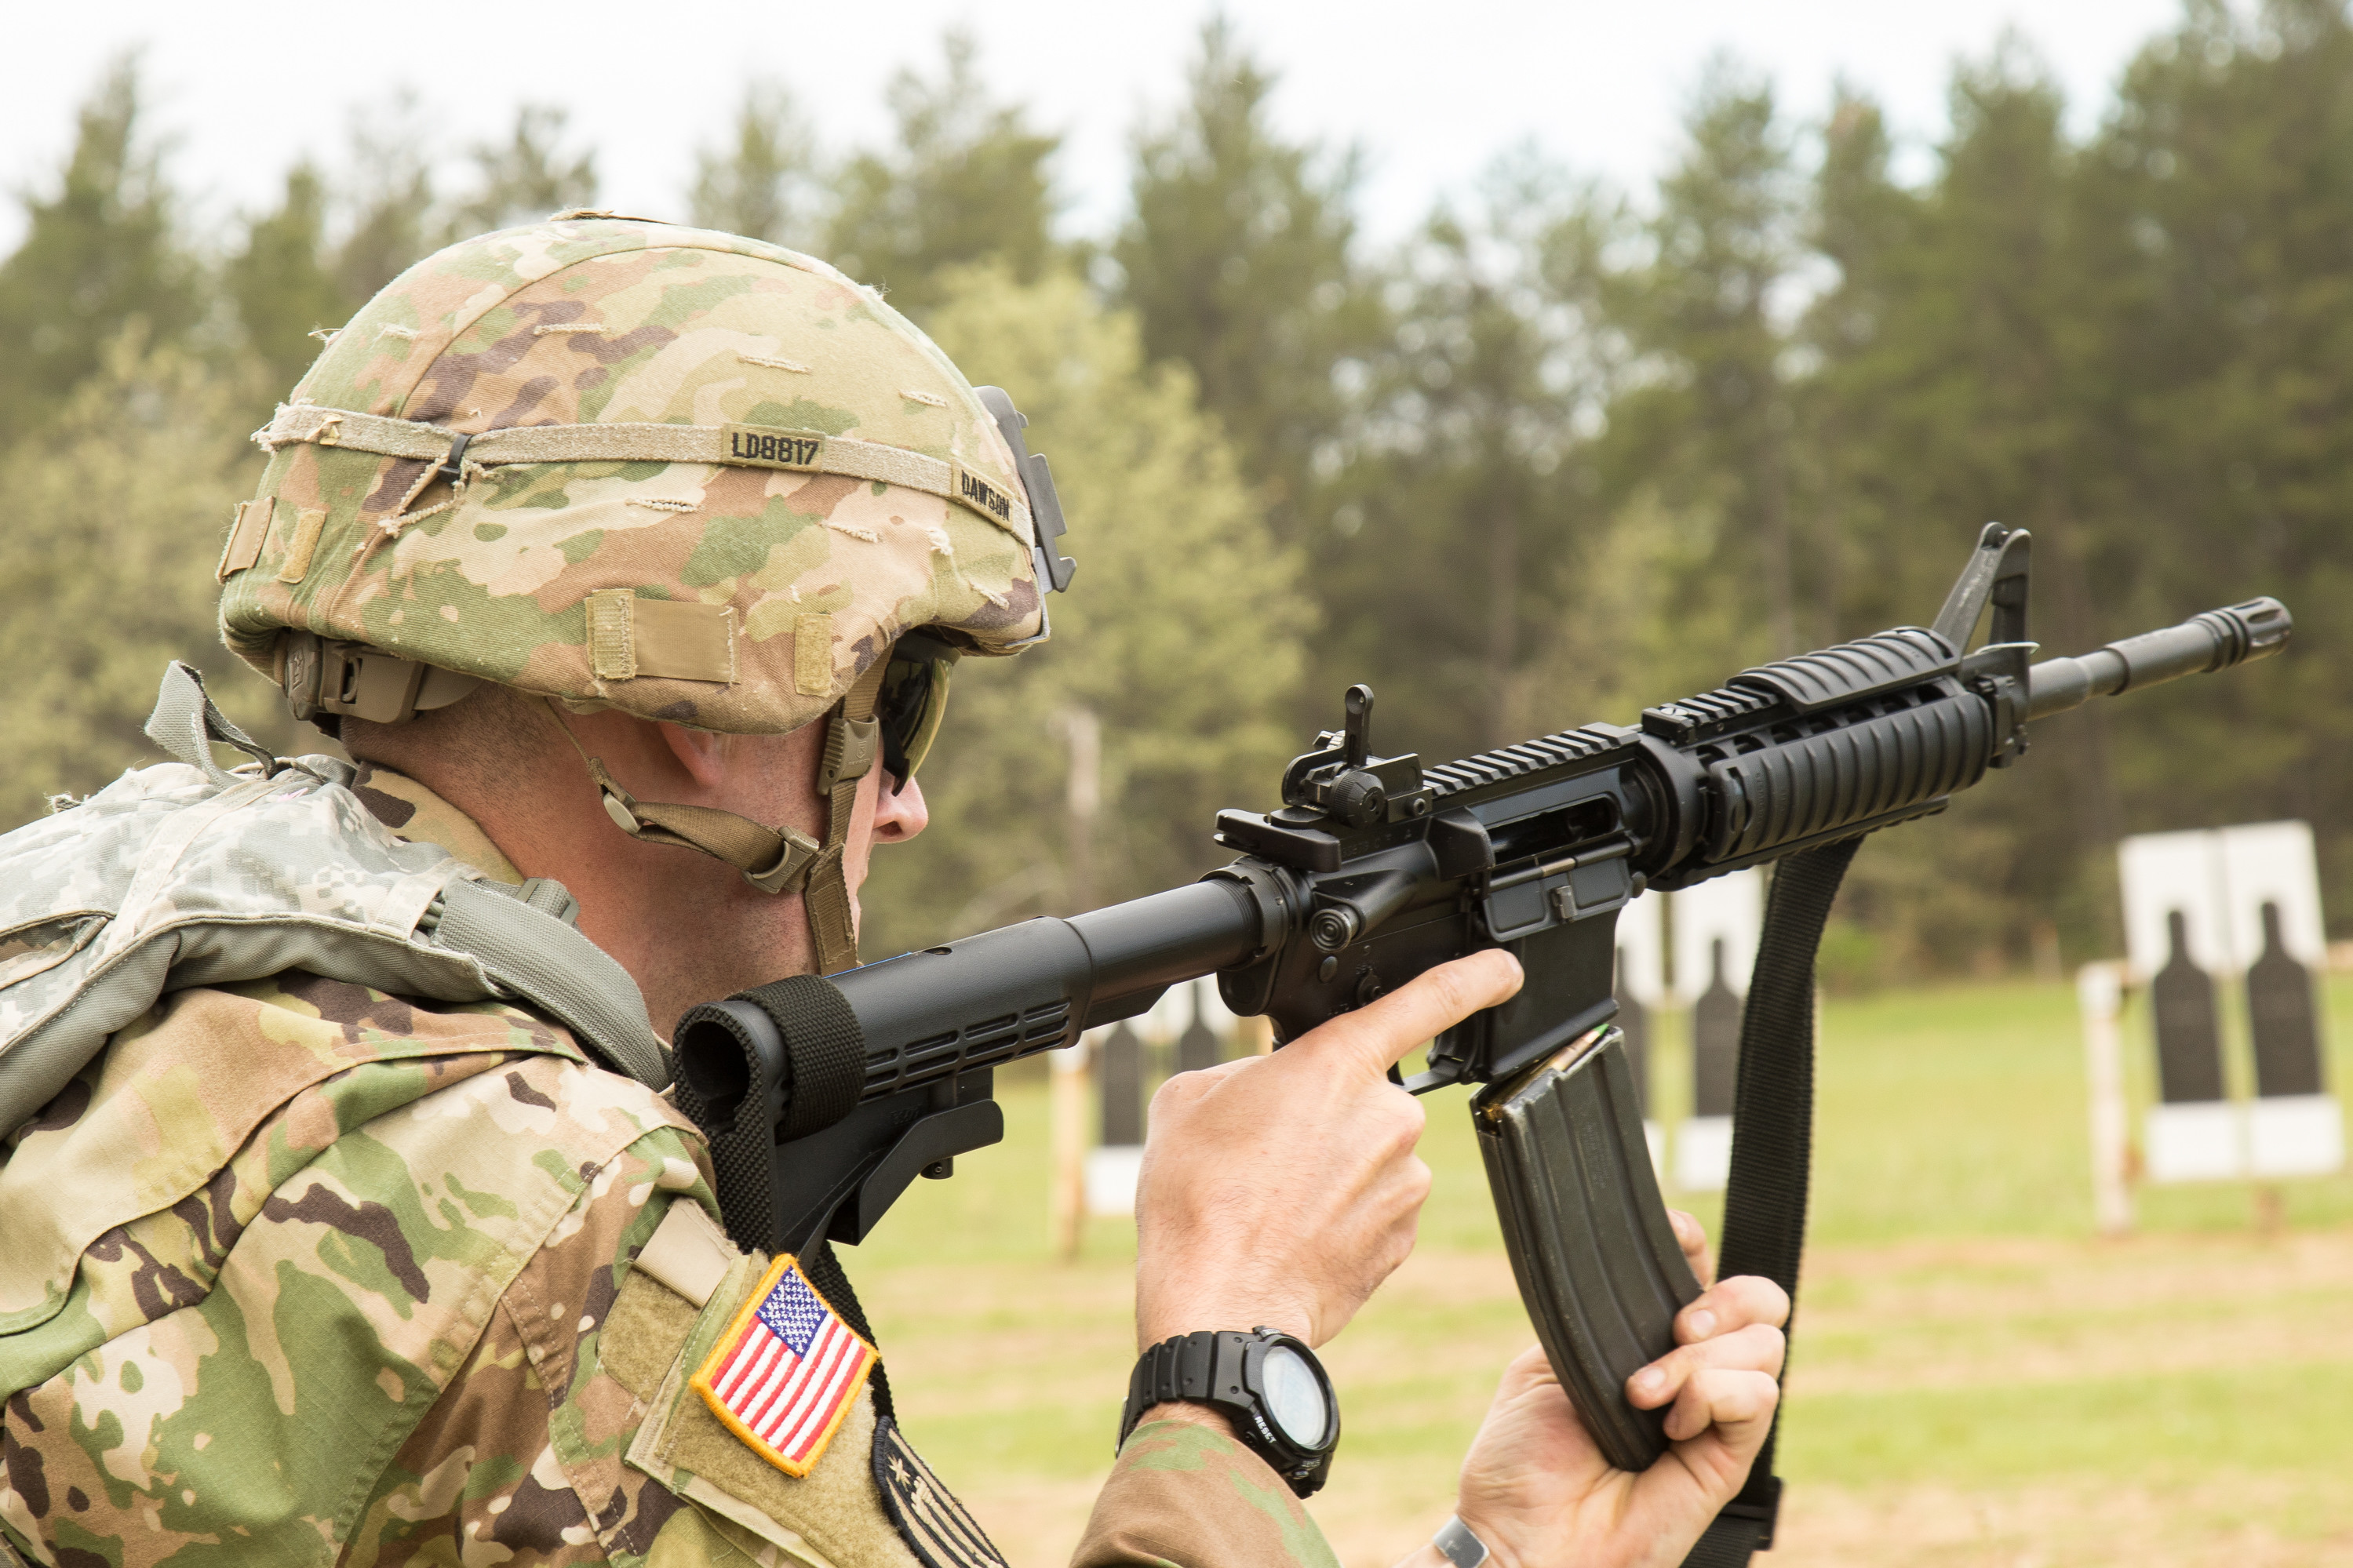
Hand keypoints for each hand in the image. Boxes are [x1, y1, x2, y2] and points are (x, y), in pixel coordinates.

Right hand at [1132, 950, 1522, 1350]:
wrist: (1219, 1300)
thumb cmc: (1199, 1200)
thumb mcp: (1192, 1100)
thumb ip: (1248, 1073)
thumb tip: (1268, 1089)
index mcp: (1338, 1062)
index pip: (1428, 1000)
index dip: (1474, 977)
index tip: (1504, 971)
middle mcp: (1388, 1115)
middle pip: (1367, 1096)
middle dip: (1327, 1117)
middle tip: (1270, 1155)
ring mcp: (1404, 1180)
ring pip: (1373, 1156)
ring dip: (1334, 1171)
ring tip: (1273, 1201)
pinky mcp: (1404, 1236)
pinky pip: (1378, 1208)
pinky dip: (1344, 1217)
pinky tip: (1296, 1233)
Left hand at [1402, 1212, 1789, 1567]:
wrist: (1521, 1536)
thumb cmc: (1521, 1461)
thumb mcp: (1546, 1360)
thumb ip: (1600, 1311)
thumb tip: (1653, 1272)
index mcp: (1644, 1342)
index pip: (1702, 1274)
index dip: (1697, 1250)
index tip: (1677, 1241)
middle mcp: (1692, 1374)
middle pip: (1760, 1302)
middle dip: (1727, 1297)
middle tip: (1677, 1326)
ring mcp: (1715, 1416)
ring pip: (1764, 1344)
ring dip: (1700, 1358)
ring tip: (1644, 1394)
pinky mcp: (1730, 1459)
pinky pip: (1758, 1399)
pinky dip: (1713, 1396)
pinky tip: (1669, 1424)